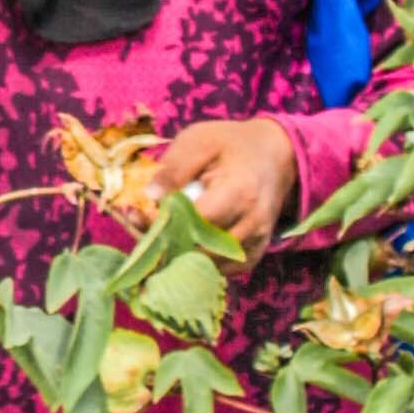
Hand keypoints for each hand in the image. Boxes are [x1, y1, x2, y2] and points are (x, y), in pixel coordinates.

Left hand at [154, 117, 299, 260]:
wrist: (276, 155)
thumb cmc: (231, 144)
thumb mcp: (199, 141)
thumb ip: (174, 168)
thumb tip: (150, 196)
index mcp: (240, 191)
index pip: (196, 222)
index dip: (164, 223)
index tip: (137, 216)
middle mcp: (253, 223)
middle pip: (201, 250)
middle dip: (167, 245)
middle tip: (143, 233)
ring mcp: (257, 242)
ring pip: (209, 265)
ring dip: (180, 257)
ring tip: (158, 239)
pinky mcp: (255, 253)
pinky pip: (222, 270)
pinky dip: (199, 263)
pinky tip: (181, 246)